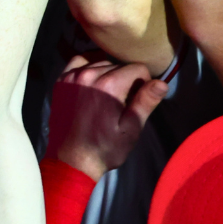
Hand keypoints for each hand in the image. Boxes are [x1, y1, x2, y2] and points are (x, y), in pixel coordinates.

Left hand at [46, 57, 169, 177]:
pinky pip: (78, 62)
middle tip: (122, 102)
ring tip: (107, 96)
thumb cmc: (105, 148)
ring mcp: (72, 77)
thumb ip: (146, 102)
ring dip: (107, 74)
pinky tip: (92, 82)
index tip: (138, 99)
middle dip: (126, 80)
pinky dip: (88, 67)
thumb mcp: (131, 128)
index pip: (137, 68)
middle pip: (119, 65)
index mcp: (109, 85)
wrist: (71, 161)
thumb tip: (162, 83)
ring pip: (100, 63)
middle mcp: (89, 75)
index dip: (143, 83)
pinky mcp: (61, 82)